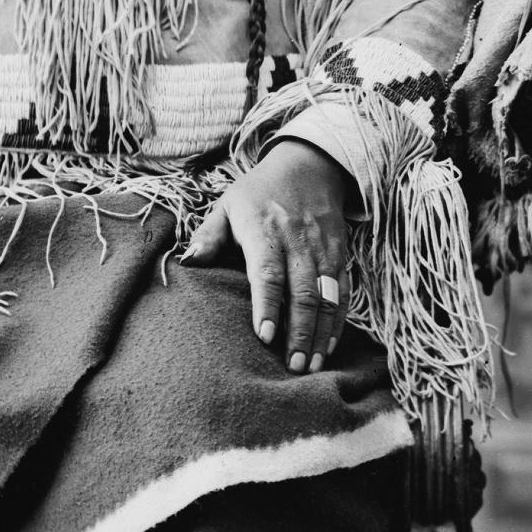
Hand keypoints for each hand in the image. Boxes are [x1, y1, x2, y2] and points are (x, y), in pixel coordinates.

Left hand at [183, 139, 356, 372]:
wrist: (310, 165)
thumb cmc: (260, 191)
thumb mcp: (227, 204)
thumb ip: (209, 235)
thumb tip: (190, 261)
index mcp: (265, 230)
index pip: (268, 273)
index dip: (268, 306)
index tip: (265, 337)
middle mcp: (297, 241)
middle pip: (302, 293)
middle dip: (298, 333)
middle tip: (290, 367)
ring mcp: (322, 248)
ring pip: (326, 297)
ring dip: (319, 334)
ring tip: (310, 366)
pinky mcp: (340, 254)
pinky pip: (342, 292)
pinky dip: (337, 321)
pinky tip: (328, 347)